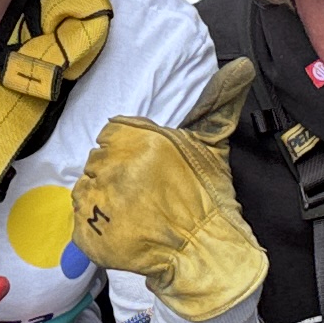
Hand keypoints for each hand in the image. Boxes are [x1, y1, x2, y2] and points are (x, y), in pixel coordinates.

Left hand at [71, 61, 266, 322]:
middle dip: (118, 175)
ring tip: (136, 213)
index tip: (149, 170)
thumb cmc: (209, 200)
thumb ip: (218, 103)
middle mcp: (114, 167)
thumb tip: (243, 66)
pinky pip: (80, 220)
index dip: (129, 151)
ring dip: (105, 199)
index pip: (112, 134)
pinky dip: (97, 226)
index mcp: (139, 140)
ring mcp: (98, 202)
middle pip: (99, 160)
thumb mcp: (214, 146)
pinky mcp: (87, 233)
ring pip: (87, 188)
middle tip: (146, 195)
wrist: (204, 256)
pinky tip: (124, 230)